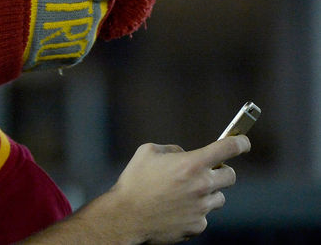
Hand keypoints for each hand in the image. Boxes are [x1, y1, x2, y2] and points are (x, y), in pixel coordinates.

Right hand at [109, 135, 250, 243]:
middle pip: (230, 176)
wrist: (126, 216)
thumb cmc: (134, 182)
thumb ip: (172, 150)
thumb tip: (185, 155)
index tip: (243, 142)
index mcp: (191, 164)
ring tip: (183, 195)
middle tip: (205, 173)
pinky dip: (194, 212)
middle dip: (220, 172)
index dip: (240, 142)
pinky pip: (204, 216)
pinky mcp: (197, 226)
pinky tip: (175, 210)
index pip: (229, 148)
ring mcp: (202, 208)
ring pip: (217, 197)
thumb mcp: (147, 152)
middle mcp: (202, 185)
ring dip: (206, 193)